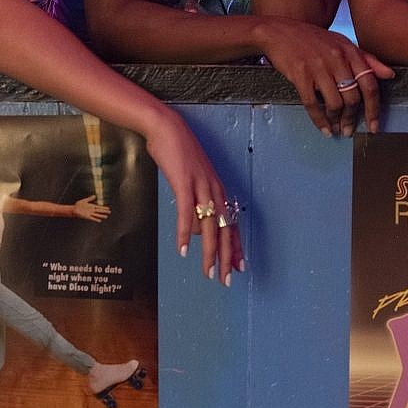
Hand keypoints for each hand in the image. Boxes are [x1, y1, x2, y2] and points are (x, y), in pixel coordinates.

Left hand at [70, 195, 110, 222]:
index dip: (104, 207)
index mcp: (92, 206)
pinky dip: (96, 219)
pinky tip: (99, 220)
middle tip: (109, 212)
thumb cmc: (78, 205)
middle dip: (104, 211)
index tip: (108, 208)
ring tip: (106, 216)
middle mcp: (92, 210)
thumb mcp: (84, 200)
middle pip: (99, 211)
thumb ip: (90, 199)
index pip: (99, 207)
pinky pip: (92, 218)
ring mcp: (90, 214)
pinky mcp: (87, 217)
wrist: (74, 209)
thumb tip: (95, 196)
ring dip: (101, 216)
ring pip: (97, 215)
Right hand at [140, 112, 244, 284]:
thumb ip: (196, 206)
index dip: (236, 247)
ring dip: (209, 252)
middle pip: (225, 230)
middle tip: (227, 279)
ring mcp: (201, 187)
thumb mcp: (191, 183)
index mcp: (218, 190)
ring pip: (209, 227)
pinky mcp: (184, 183)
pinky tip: (183, 250)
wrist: (167, 128)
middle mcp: (214, 190)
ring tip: (208, 273)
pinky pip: (186, 214)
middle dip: (226, 257)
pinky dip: (185, 234)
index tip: (240, 267)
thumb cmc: (177, 154)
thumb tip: (197, 231)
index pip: (231, 224)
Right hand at [255, 18, 393, 135]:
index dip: (374, 109)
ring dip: (337, 121)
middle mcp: (336, 59)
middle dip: (352, 119)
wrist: (280, 32)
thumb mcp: (342, 43)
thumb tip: (390, 75)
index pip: (369, 84)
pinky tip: (323, 129)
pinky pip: (313, 104)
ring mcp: (318, 67)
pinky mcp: (300, 75)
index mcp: (350, 51)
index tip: (374, 126)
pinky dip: (319, 120)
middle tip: (350, 130)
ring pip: (335, 103)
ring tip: (337, 129)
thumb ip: (367, 59)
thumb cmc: (313, 39)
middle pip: (353, 98)